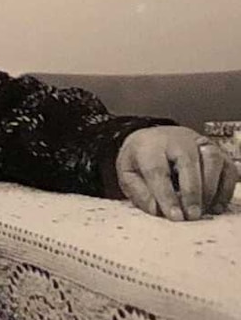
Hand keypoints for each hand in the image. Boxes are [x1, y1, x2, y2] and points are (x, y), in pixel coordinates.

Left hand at [116, 126, 236, 220]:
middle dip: (191, 192)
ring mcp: (198, 143)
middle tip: (191, 216)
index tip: (175, 216)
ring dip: (210, 189)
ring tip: (202, 210)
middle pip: (187, 160)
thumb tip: (157, 210)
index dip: (166, 195)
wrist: (152, 139)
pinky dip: (225, 189)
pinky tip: (215, 206)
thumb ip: (138, 192)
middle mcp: (176, 140)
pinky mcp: (216, 150)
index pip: (157, 169)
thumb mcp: (128, 173)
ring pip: (211, 159)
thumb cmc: (141, 159)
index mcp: (149, 145)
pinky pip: (228, 168)